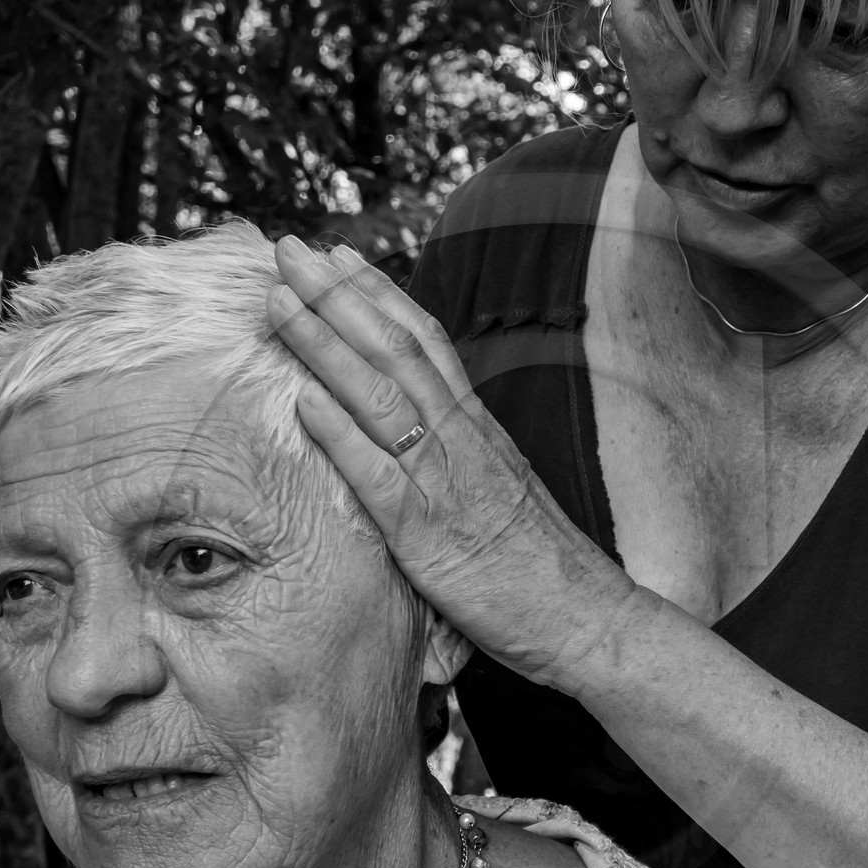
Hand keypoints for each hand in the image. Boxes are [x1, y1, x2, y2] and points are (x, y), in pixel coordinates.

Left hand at [269, 237, 638, 689]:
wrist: (587, 618)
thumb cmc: (542, 567)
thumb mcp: (502, 493)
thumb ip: (464, 460)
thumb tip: (427, 440)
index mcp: (477, 429)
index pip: (425, 345)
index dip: (379, 296)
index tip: (340, 258)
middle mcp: (461, 440)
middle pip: (395, 350)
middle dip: (337, 296)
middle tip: (290, 249)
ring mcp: (445, 481)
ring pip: (380, 396)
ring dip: (325, 345)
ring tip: (280, 303)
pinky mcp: (428, 533)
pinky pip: (380, 476)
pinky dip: (341, 434)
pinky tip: (304, 401)